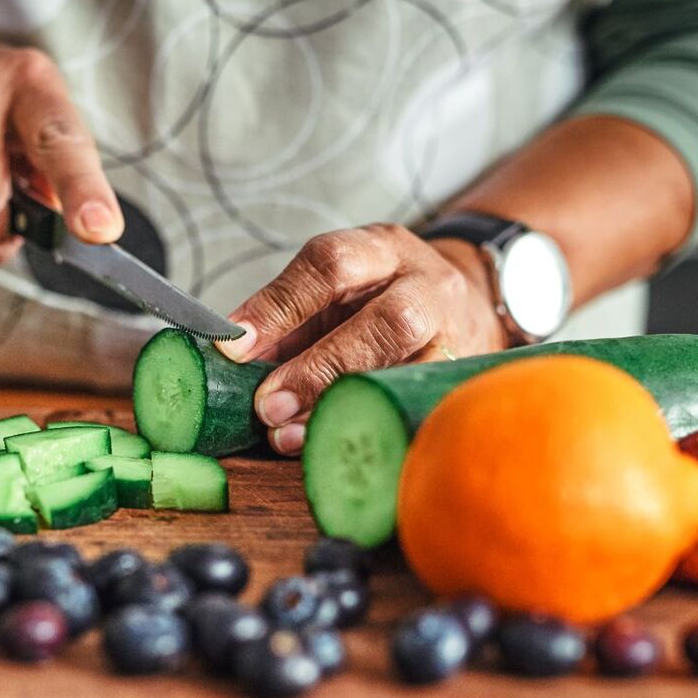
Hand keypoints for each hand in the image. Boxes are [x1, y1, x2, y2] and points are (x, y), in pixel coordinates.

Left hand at [217, 226, 506, 454]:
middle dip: (319, 368)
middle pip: (385, 321)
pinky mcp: (460, 380)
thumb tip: (231, 362)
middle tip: (268, 405)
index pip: (330, 265)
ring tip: (289, 436)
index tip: (236, 348)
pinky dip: (367, 430)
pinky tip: (333, 447)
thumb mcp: (336, 293)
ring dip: (340, 407)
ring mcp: (454, 335)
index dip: (279, 307)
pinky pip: (414, 410)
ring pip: (407, 371)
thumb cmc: (380, 301)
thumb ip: (287, 323)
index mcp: (382, 250)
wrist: (466, 305)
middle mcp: (426, 286)